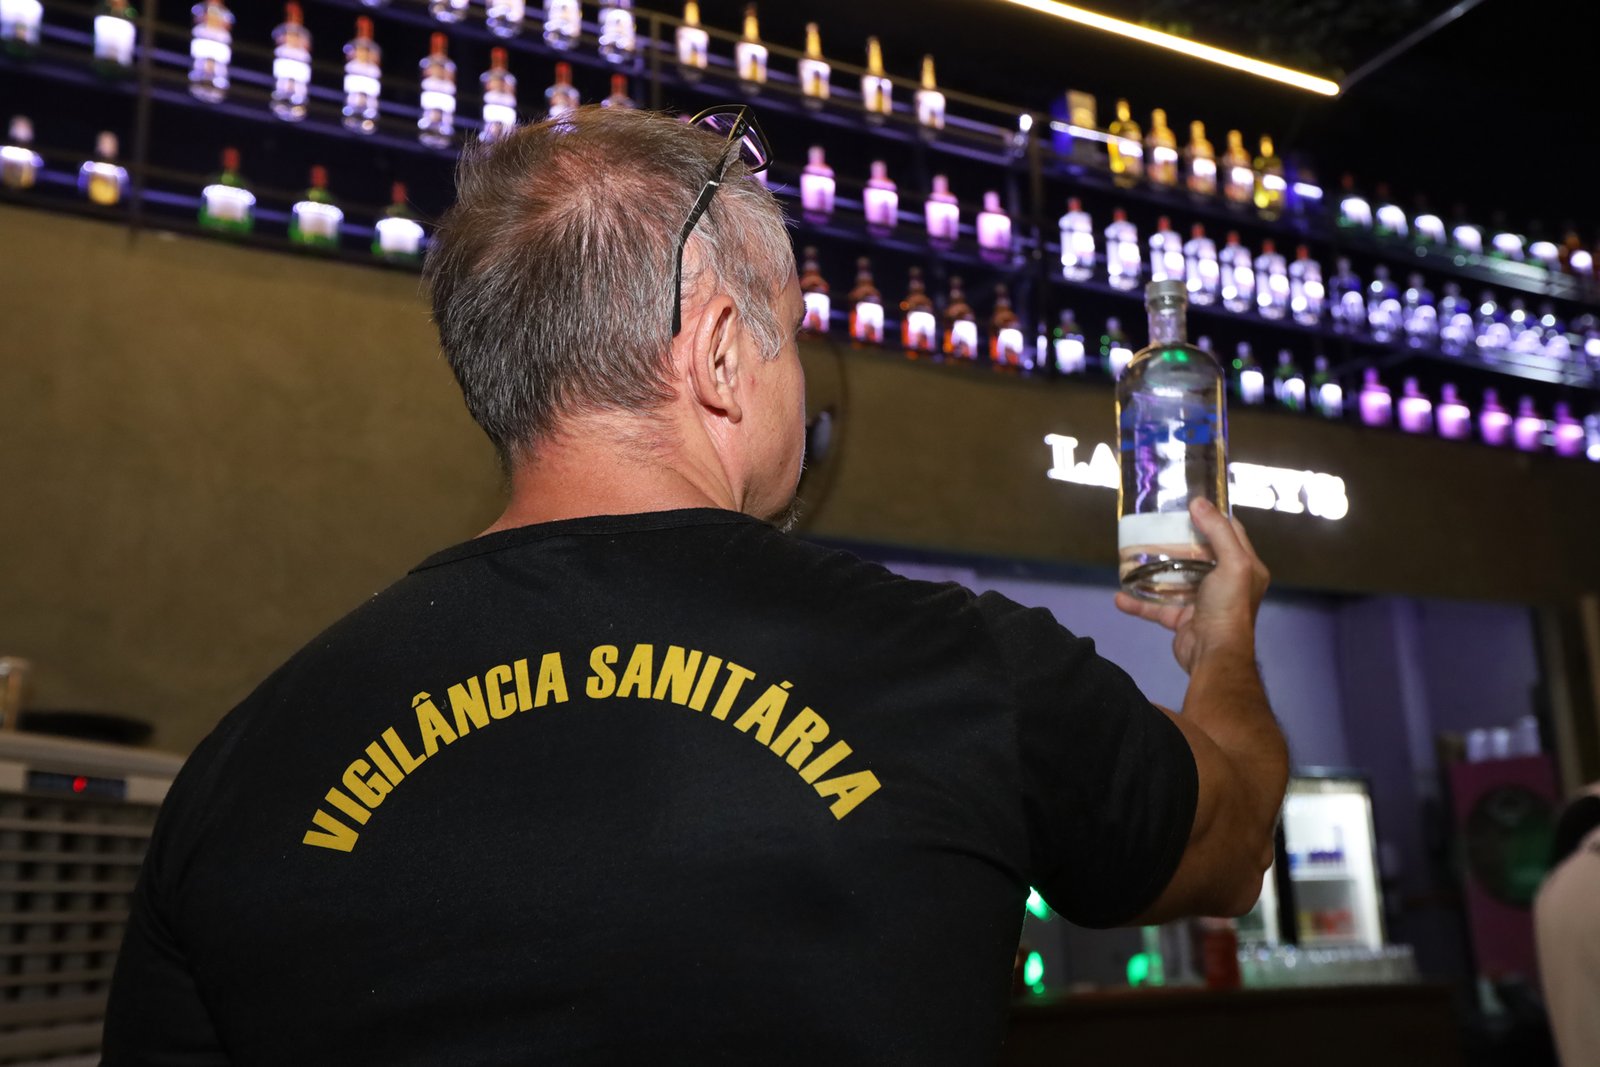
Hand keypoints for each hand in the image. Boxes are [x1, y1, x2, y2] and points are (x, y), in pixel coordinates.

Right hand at [1114, 498, 1269, 674]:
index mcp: (1245, 568)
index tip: (1191, 504)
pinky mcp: (1181, 618)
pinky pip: (1156, 606)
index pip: (1231, 534)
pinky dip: (1138, 602)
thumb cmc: (1229, 607)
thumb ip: (1218, 532)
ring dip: (1155, 570)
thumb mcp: (1233, 563)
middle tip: (1158, 525)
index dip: (1214, 517)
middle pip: (1200, 554)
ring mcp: (1201, 601)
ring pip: (1175, 579)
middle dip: (1179, 540)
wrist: (1214, 655)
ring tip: (1135, 555)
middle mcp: (1225, 583)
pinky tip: (1120, 596)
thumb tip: (1199, 502)